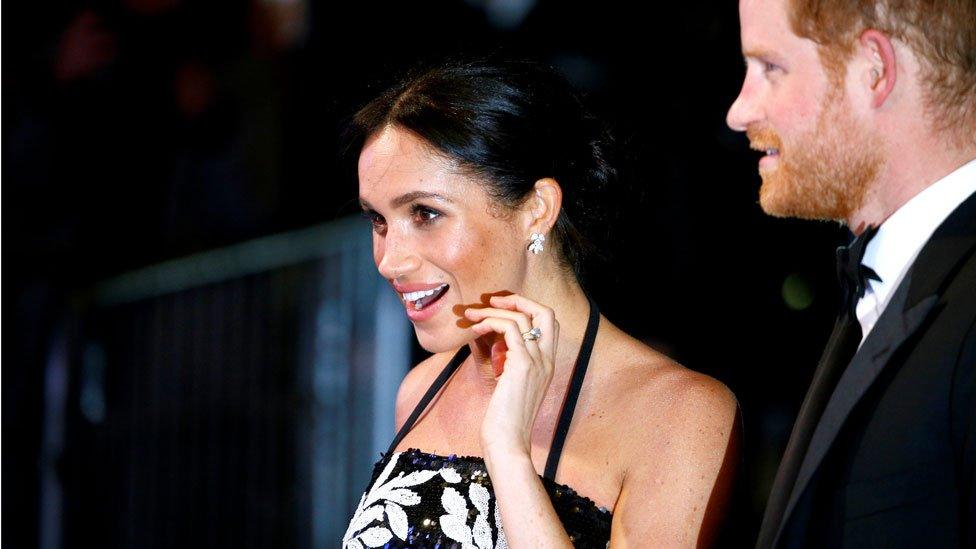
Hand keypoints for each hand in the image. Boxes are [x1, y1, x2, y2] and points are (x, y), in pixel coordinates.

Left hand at [463, 294, 559, 460]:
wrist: (508, 443)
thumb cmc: (503, 421)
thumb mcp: (508, 386)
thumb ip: (507, 363)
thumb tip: (490, 342)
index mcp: (547, 365)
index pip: (548, 323)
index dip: (526, 310)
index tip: (499, 310)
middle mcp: (547, 360)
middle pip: (546, 312)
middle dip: (518, 300)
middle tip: (492, 301)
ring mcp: (537, 362)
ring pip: (522, 317)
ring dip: (493, 310)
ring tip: (471, 315)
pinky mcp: (522, 365)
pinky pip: (510, 328)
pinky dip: (490, 321)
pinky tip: (474, 329)